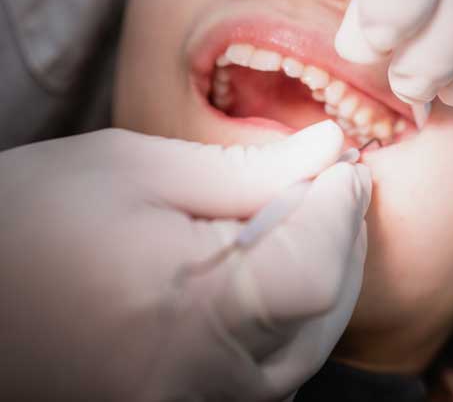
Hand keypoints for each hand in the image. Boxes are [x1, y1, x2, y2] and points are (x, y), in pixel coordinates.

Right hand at [0, 121, 370, 401]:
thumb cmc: (33, 218)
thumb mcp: (139, 169)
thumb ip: (248, 168)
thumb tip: (327, 148)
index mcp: (188, 317)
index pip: (315, 272)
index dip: (341, 210)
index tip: (345, 163)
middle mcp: (201, 384)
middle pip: (325, 309)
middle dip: (341, 231)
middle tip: (333, 175)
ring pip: (310, 340)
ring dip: (325, 266)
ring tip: (307, 208)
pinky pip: (274, 360)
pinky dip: (293, 303)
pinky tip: (278, 255)